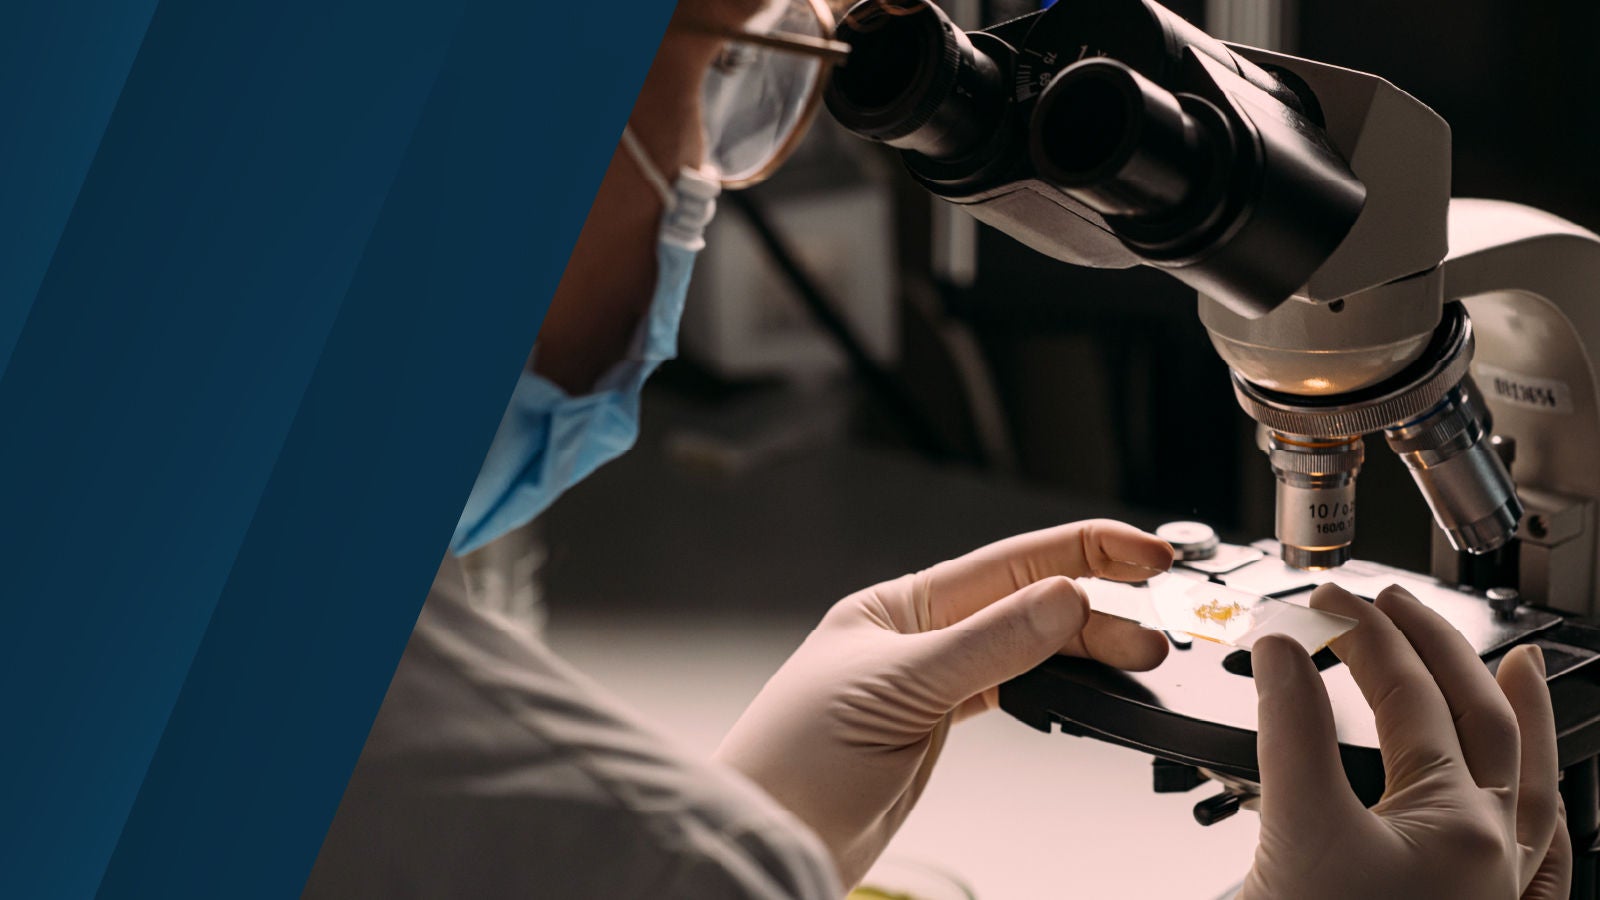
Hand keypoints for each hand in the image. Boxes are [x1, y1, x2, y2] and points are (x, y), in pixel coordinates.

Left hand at [714, 520, 1173, 885]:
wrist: (770, 834)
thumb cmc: (795, 760)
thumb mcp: (900, 689)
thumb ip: (987, 645)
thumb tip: (1066, 599)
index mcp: (900, 604)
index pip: (1008, 563)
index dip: (1083, 551)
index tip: (1145, 552)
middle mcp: (919, 634)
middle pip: (1029, 605)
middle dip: (1098, 610)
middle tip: (1158, 630)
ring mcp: (933, 679)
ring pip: (1029, 648)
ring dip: (1086, 649)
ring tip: (1140, 658)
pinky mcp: (940, 723)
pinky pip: (1015, 689)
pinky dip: (1058, 686)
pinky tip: (1088, 684)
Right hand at [1244, 583, 1569, 899]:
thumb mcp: (1298, 829)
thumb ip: (1293, 734)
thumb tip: (1282, 653)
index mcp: (1457, 825)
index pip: (1410, 696)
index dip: (1363, 635)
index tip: (1324, 602)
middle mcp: (1492, 853)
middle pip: (1483, 720)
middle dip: (1439, 648)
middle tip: (1397, 604)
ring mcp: (1492, 890)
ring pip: (1530, 785)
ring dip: (1524, 715)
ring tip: (1521, 667)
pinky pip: (1537, 859)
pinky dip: (1538, 811)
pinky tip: (1530, 801)